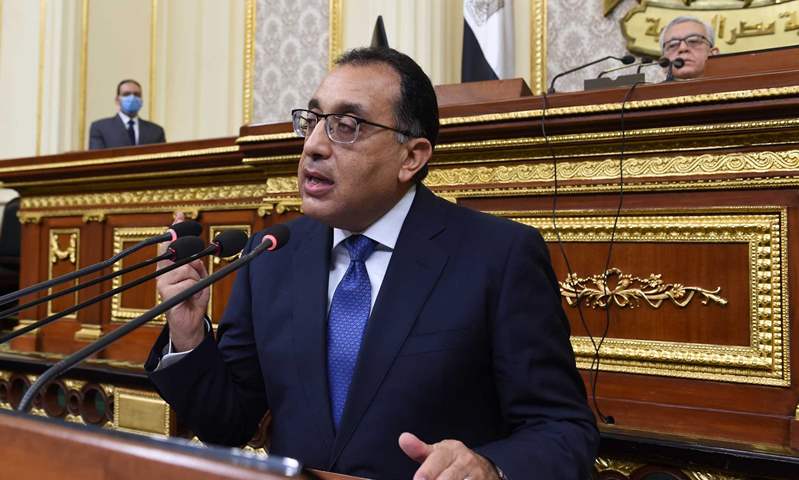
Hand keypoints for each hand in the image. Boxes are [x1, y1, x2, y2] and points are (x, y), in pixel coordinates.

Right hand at [157, 212, 208, 350]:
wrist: (189, 323)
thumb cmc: (193, 301)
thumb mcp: (199, 280)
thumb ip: (197, 266)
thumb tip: (196, 258)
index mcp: (170, 268)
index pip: (172, 244)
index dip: (175, 229)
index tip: (179, 215)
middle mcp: (163, 272)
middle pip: (181, 255)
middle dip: (194, 265)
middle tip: (195, 279)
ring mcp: (162, 281)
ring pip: (187, 269)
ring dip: (196, 280)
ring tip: (192, 292)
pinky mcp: (165, 291)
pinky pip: (187, 282)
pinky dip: (193, 289)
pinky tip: (188, 297)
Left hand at [399, 432, 498, 479]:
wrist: (483, 469)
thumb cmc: (452, 461)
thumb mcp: (437, 453)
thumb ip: (418, 450)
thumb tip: (403, 439)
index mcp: (451, 450)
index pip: (437, 461)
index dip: (427, 472)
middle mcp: (466, 461)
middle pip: (447, 478)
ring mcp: (477, 475)